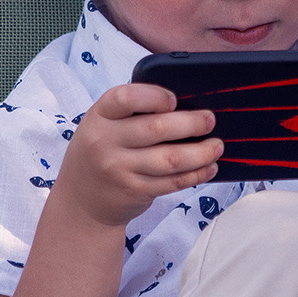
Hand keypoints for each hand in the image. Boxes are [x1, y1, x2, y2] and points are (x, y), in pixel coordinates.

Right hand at [54, 83, 222, 230]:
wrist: (81, 200)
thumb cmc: (101, 151)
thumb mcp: (103, 125)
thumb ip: (132, 112)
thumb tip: (186, 104)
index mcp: (99, 116)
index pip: (124, 98)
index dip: (154, 96)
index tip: (174, 99)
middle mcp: (106, 142)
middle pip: (157, 128)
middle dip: (192, 123)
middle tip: (210, 120)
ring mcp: (120, 170)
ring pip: (171, 159)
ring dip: (202, 152)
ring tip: (216, 146)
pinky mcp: (135, 191)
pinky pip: (173, 182)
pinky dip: (196, 174)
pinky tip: (208, 167)